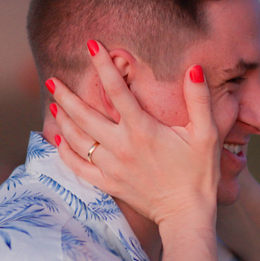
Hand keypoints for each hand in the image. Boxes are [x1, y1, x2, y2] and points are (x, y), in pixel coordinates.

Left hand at [47, 40, 219, 229]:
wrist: (187, 214)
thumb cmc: (200, 173)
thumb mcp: (207, 134)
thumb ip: (199, 100)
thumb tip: (194, 68)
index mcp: (143, 130)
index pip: (117, 91)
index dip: (103, 66)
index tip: (92, 45)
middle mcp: (121, 147)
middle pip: (85, 116)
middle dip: (66, 95)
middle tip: (52, 79)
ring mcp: (111, 167)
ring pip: (76, 140)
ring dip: (62, 119)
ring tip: (54, 102)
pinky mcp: (108, 184)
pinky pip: (77, 167)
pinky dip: (64, 152)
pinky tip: (57, 138)